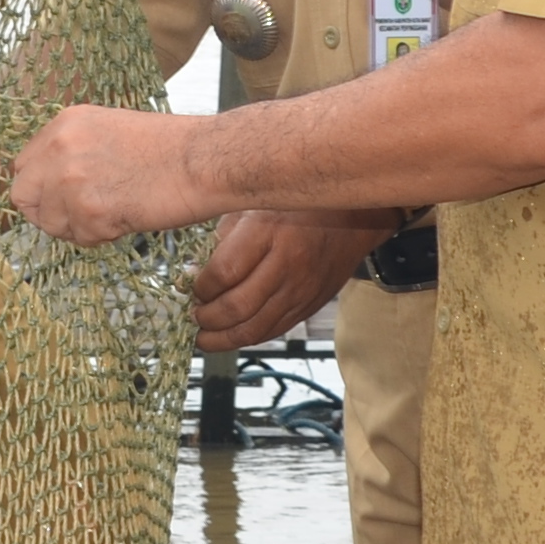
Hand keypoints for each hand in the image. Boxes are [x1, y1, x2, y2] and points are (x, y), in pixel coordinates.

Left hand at [10, 103, 216, 244]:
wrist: (204, 160)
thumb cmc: (170, 149)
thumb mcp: (109, 130)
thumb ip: (74, 152)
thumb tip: (52, 183)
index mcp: (64, 123)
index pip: (23, 167)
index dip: (41, 190)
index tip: (62, 199)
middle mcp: (60, 146)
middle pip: (23, 195)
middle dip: (48, 213)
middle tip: (81, 216)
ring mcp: (71, 178)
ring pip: (50, 223)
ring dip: (79, 228)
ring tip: (115, 213)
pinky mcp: (89, 208)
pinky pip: (80, 238)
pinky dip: (102, 237)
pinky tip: (127, 217)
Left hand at [190, 211, 382, 349]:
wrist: (354, 219)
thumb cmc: (297, 206)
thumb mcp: (254, 205)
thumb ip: (222, 238)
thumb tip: (190, 272)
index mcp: (269, 231)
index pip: (224, 272)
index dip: (201, 287)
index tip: (191, 288)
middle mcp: (287, 265)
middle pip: (238, 307)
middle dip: (207, 319)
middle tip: (193, 316)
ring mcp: (301, 290)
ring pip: (255, 328)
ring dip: (223, 338)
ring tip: (205, 336)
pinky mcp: (309, 306)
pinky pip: (274, 330)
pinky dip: (248, 337)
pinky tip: (231, 334)